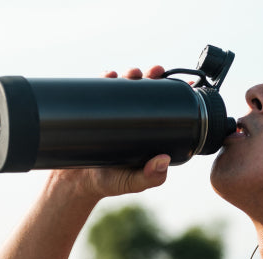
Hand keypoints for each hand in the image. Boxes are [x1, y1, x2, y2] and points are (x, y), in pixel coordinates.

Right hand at [51, 65, 170, 198]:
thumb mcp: (134, 182)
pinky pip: (99, 89)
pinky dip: (105, 79)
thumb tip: (164, 159)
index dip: (175, 94)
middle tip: (155, 72)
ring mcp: (112, 112)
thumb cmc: (109, 183)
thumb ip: (151, 177)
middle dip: (152, 76)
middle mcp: (132, 119)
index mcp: (148, 131)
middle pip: (145, 91)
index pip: (164, 108)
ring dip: (130, 73)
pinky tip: (109, 75)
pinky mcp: (92, 110)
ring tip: (132, 74)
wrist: (74, 181)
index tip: (187, 84)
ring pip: (124, 86)